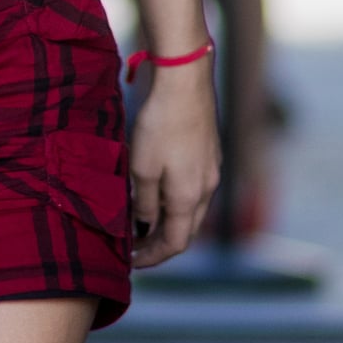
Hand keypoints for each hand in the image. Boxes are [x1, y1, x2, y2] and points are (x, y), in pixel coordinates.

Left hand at [128, 63, 220, 266]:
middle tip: (134, 245)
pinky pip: (194, 189)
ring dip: (168, 221)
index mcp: (189, 198)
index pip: (175, 244)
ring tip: (141, 219)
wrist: (185, 82)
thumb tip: (144, 226)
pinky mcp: (209, 153)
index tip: (131, 261)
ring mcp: (211, 170)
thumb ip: (143, 203)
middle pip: (187, 230)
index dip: (152, 257)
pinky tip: (157, 190)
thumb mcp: (141, 169)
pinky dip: (176, 200)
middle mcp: (207, 189)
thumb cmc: (160, 125)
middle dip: (160, 242)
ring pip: (191, 209)